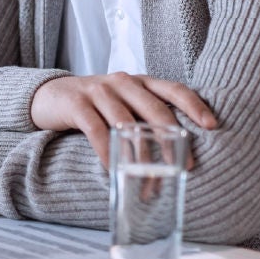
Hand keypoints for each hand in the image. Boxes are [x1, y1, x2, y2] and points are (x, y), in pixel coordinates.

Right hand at [29, 73, 217, 166]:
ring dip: (140, 153)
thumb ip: (145, 114)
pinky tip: (114, 168)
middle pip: (153, 108)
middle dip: (171, 139)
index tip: (211, 125)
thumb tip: (181, 148)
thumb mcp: (123, 103)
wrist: (48, 96)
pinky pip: (96, 130)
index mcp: (139, 82)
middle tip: (185, 165)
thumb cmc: (94, 105)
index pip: (173, 88)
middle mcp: (122, 82)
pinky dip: (107, 151)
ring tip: (150, 176)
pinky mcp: (76, 104)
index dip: (194, 105)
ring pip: (126, 122)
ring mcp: (97, 91)